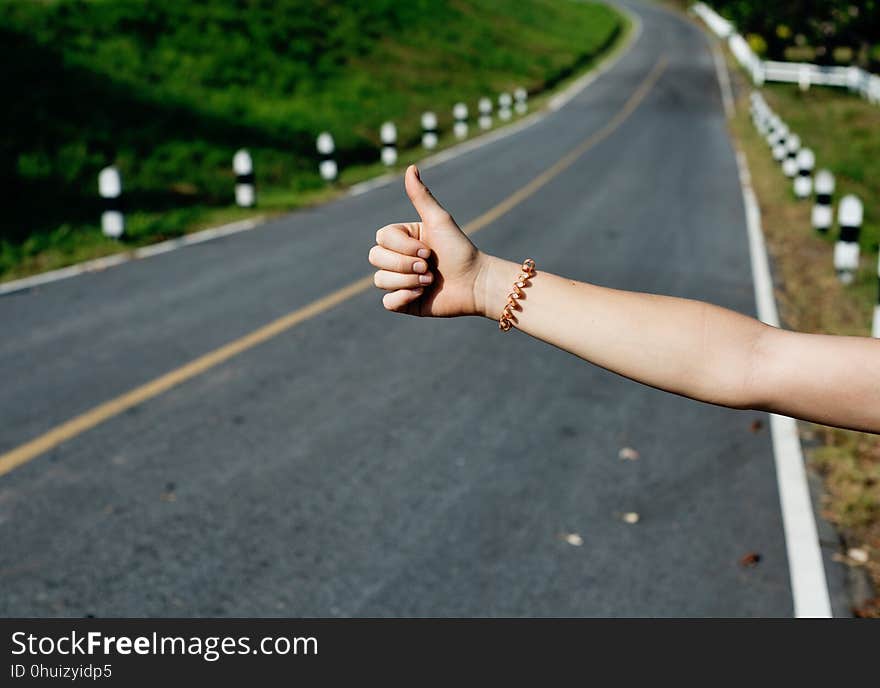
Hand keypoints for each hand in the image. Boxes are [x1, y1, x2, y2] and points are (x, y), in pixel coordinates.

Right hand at [369, 165, 488, 316]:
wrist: (476, 283)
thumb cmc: (460, 250)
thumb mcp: (439, 221)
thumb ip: (421, 197)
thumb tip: (411, 167)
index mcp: (402, 238)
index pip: (381, 238)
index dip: (401, 247)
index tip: (428, 250)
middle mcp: (398, 258)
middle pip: (375, 258)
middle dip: (403, 265)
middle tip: (429, 268)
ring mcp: (399, 281)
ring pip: (379, 281)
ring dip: (407, 281)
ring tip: (430, 282)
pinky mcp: (404, 302)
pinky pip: (387, 302)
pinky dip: (403, 298)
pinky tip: (422, 295)